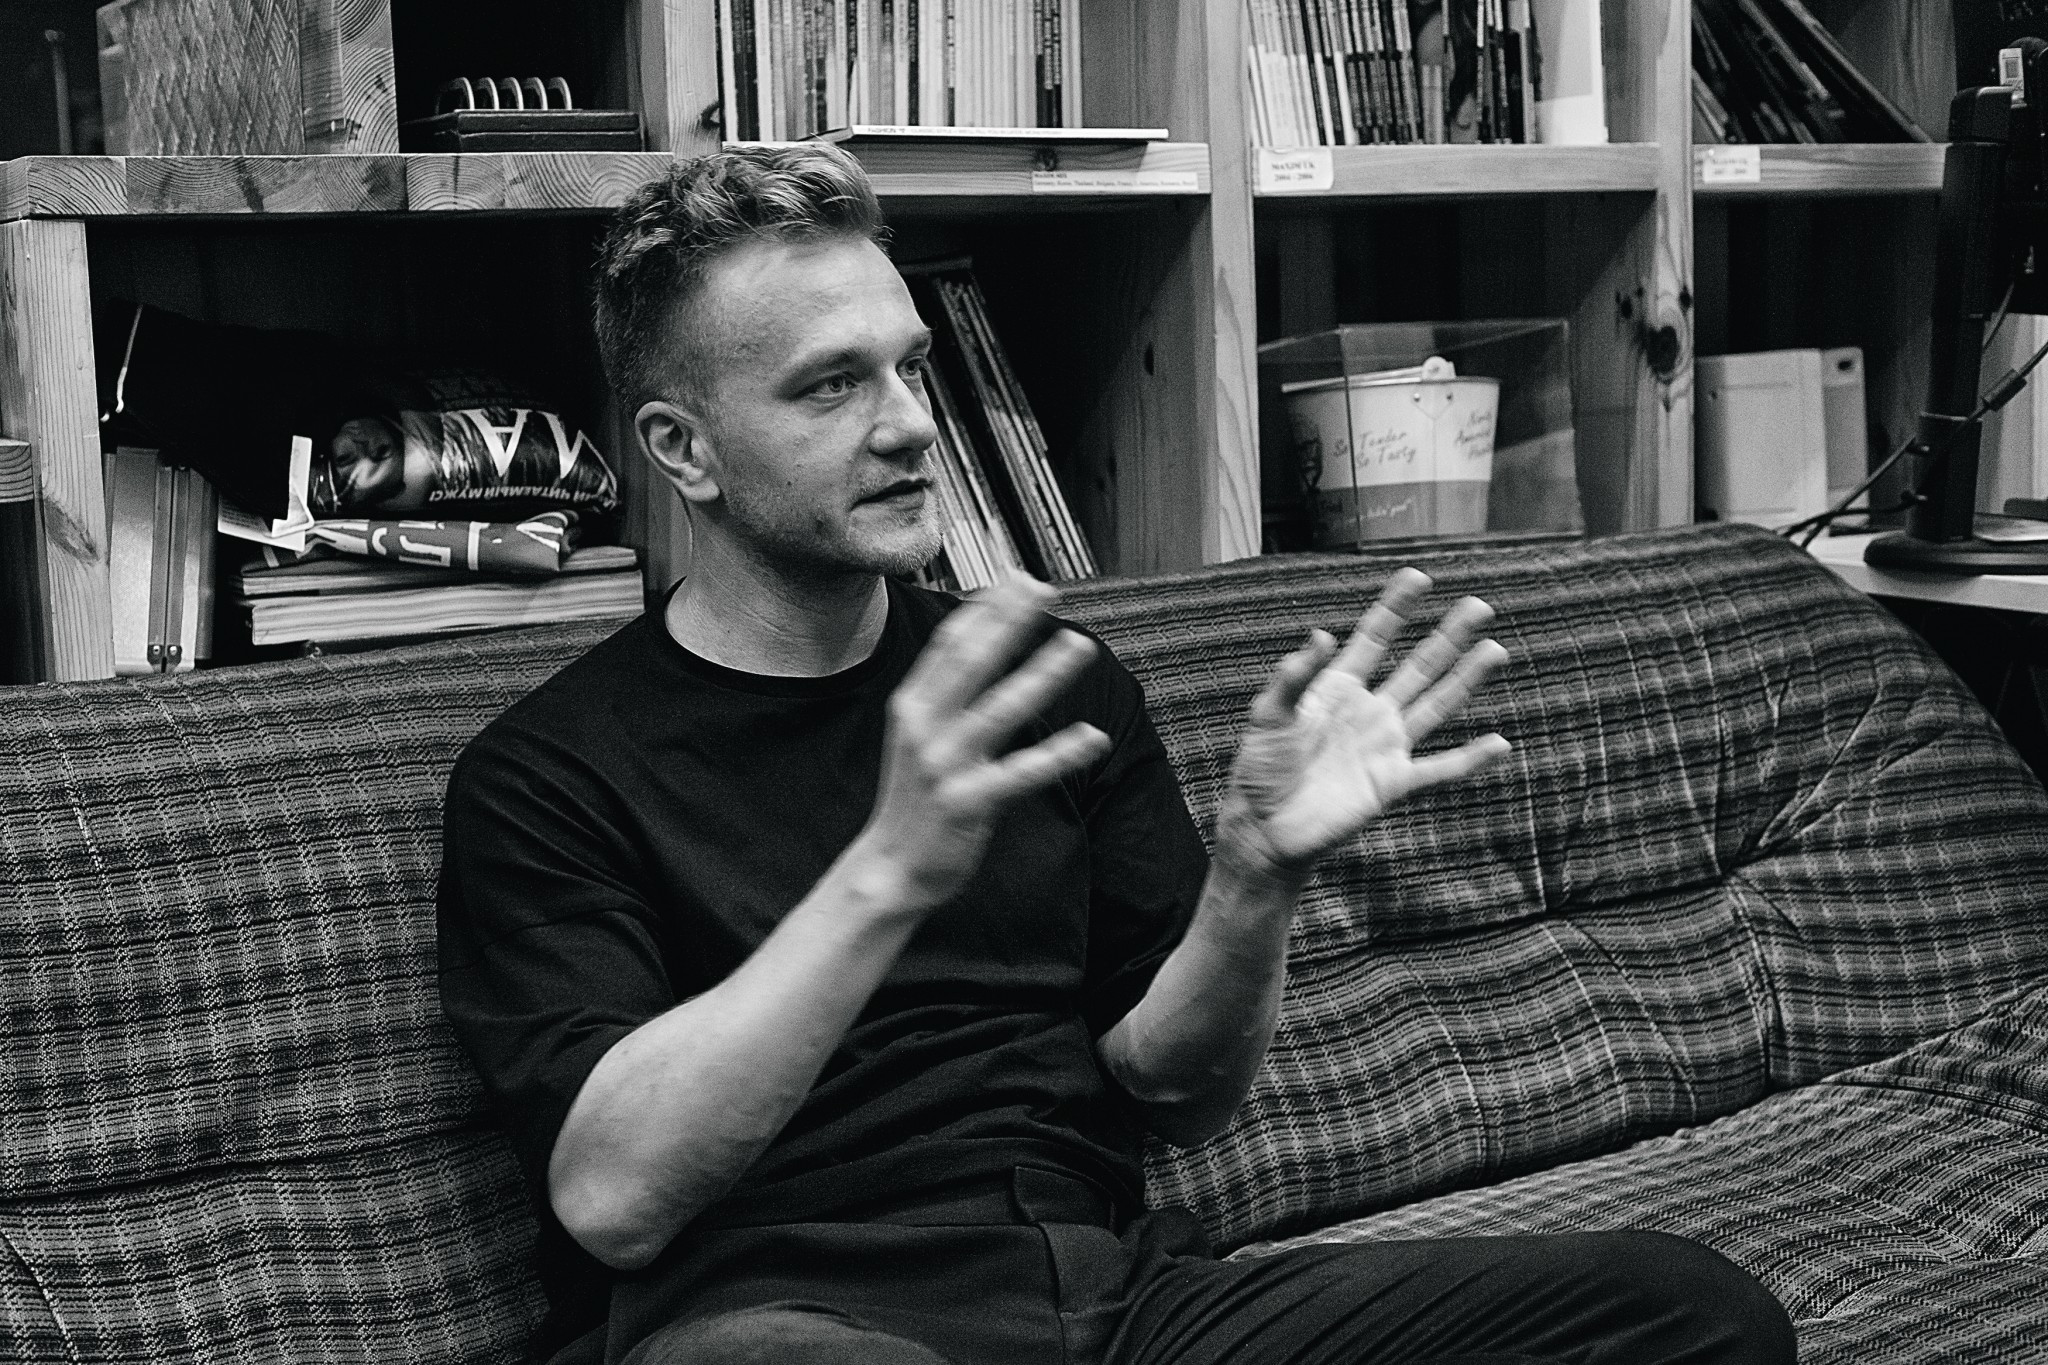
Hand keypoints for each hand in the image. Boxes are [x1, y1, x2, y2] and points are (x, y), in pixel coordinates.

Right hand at [857, 577, 1111, 915]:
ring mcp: (945, 764)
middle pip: (973, 661)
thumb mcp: (918, 735)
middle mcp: (926, 727)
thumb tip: (979, 642)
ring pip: (1002, 708)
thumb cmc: (914, 798)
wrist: (889, 867)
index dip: (986, 607)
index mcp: (913, 705)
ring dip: (1044, 674)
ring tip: (1080, 645)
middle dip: (1011, 621)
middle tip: (1047, 589)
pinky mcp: (968, 802)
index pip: (951, 643)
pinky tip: (1093, 738)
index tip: (1018, 577)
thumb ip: (945, 693)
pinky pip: (1021, 773)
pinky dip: (1059, 754)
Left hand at [1218, 568, 1510, 880]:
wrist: (1266, 827)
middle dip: (1448, 635)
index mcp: (1337, 689)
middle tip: (1479, 606)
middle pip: (1418, 666)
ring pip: (1436, 705)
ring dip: (1466, 678)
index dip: (1396, 607)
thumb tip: (1322, 635)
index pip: (1374, 638)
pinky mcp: (1392, 783)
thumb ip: (1294, 677)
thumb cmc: (1260, 769)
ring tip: (1495, 649)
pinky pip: (1440, 769)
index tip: (1419, 577)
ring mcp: (1384, 746)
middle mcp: (1369, 713)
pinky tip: (1500, 744)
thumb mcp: (1267, 715)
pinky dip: (1471, 759)